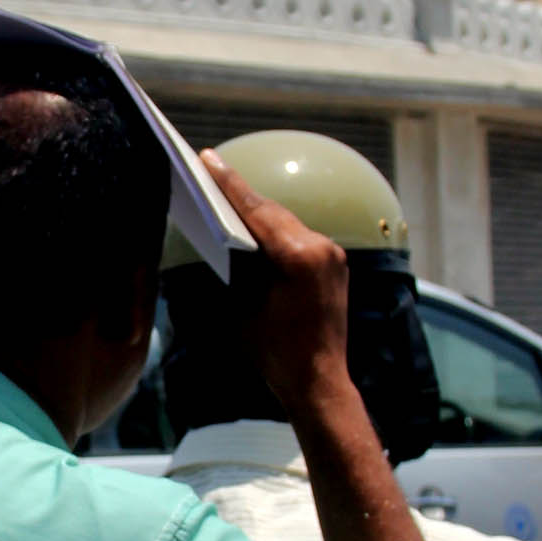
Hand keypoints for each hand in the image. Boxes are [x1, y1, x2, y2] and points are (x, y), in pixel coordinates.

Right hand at [200, 148, 352, 411]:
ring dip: (257, 211)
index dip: (228, 184)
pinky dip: (275, 230)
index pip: (256, 210)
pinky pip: (299, 236)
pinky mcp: (334, 264)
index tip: (207, 158)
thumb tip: (225, 232)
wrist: (318, 382)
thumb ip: (237, 264)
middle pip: (272, 211)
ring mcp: (332, 255)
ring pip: (286, 221)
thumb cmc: (275, 352)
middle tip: (208, 169)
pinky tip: (254, 226)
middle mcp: (321, 248)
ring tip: (226, 196)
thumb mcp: (243, 306)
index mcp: (299, 257)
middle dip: (239, 195)